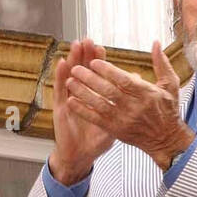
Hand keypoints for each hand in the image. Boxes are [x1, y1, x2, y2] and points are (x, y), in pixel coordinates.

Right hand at [49, 38, 115, 183]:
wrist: (80, 156)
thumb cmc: (96, 141)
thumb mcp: (115, 123)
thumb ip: (126, 105)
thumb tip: (138, 83)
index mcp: (94, 97)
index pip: (96, 74)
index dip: (98, 60)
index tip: (100, 47)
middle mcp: (80, 95)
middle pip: (83, 70)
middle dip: (85, 55)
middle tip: (88, 39)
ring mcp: (68, 100)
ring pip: (71, 75)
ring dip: (73, 60)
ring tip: (76, 44)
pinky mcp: (59, 108)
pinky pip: (59, 90)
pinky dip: (60, 76)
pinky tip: (62, 63)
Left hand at [65, 41, 194, 170]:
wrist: (167, 140)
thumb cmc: (168, 110)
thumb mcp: (170, 85)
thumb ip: (161, 63)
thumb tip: (155, 43)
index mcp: (147, 94)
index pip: (124, 80)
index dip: (107, 70)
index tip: (93, 61)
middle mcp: (135, 107)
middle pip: (109, 91)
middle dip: (90, 79)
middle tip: (76, 68)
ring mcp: (124, 120)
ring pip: (100, 104)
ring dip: (83, 93)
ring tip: (70, 82)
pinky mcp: (116, 130)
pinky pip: (96, 119)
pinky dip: (83, 110)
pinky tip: (71, 101)